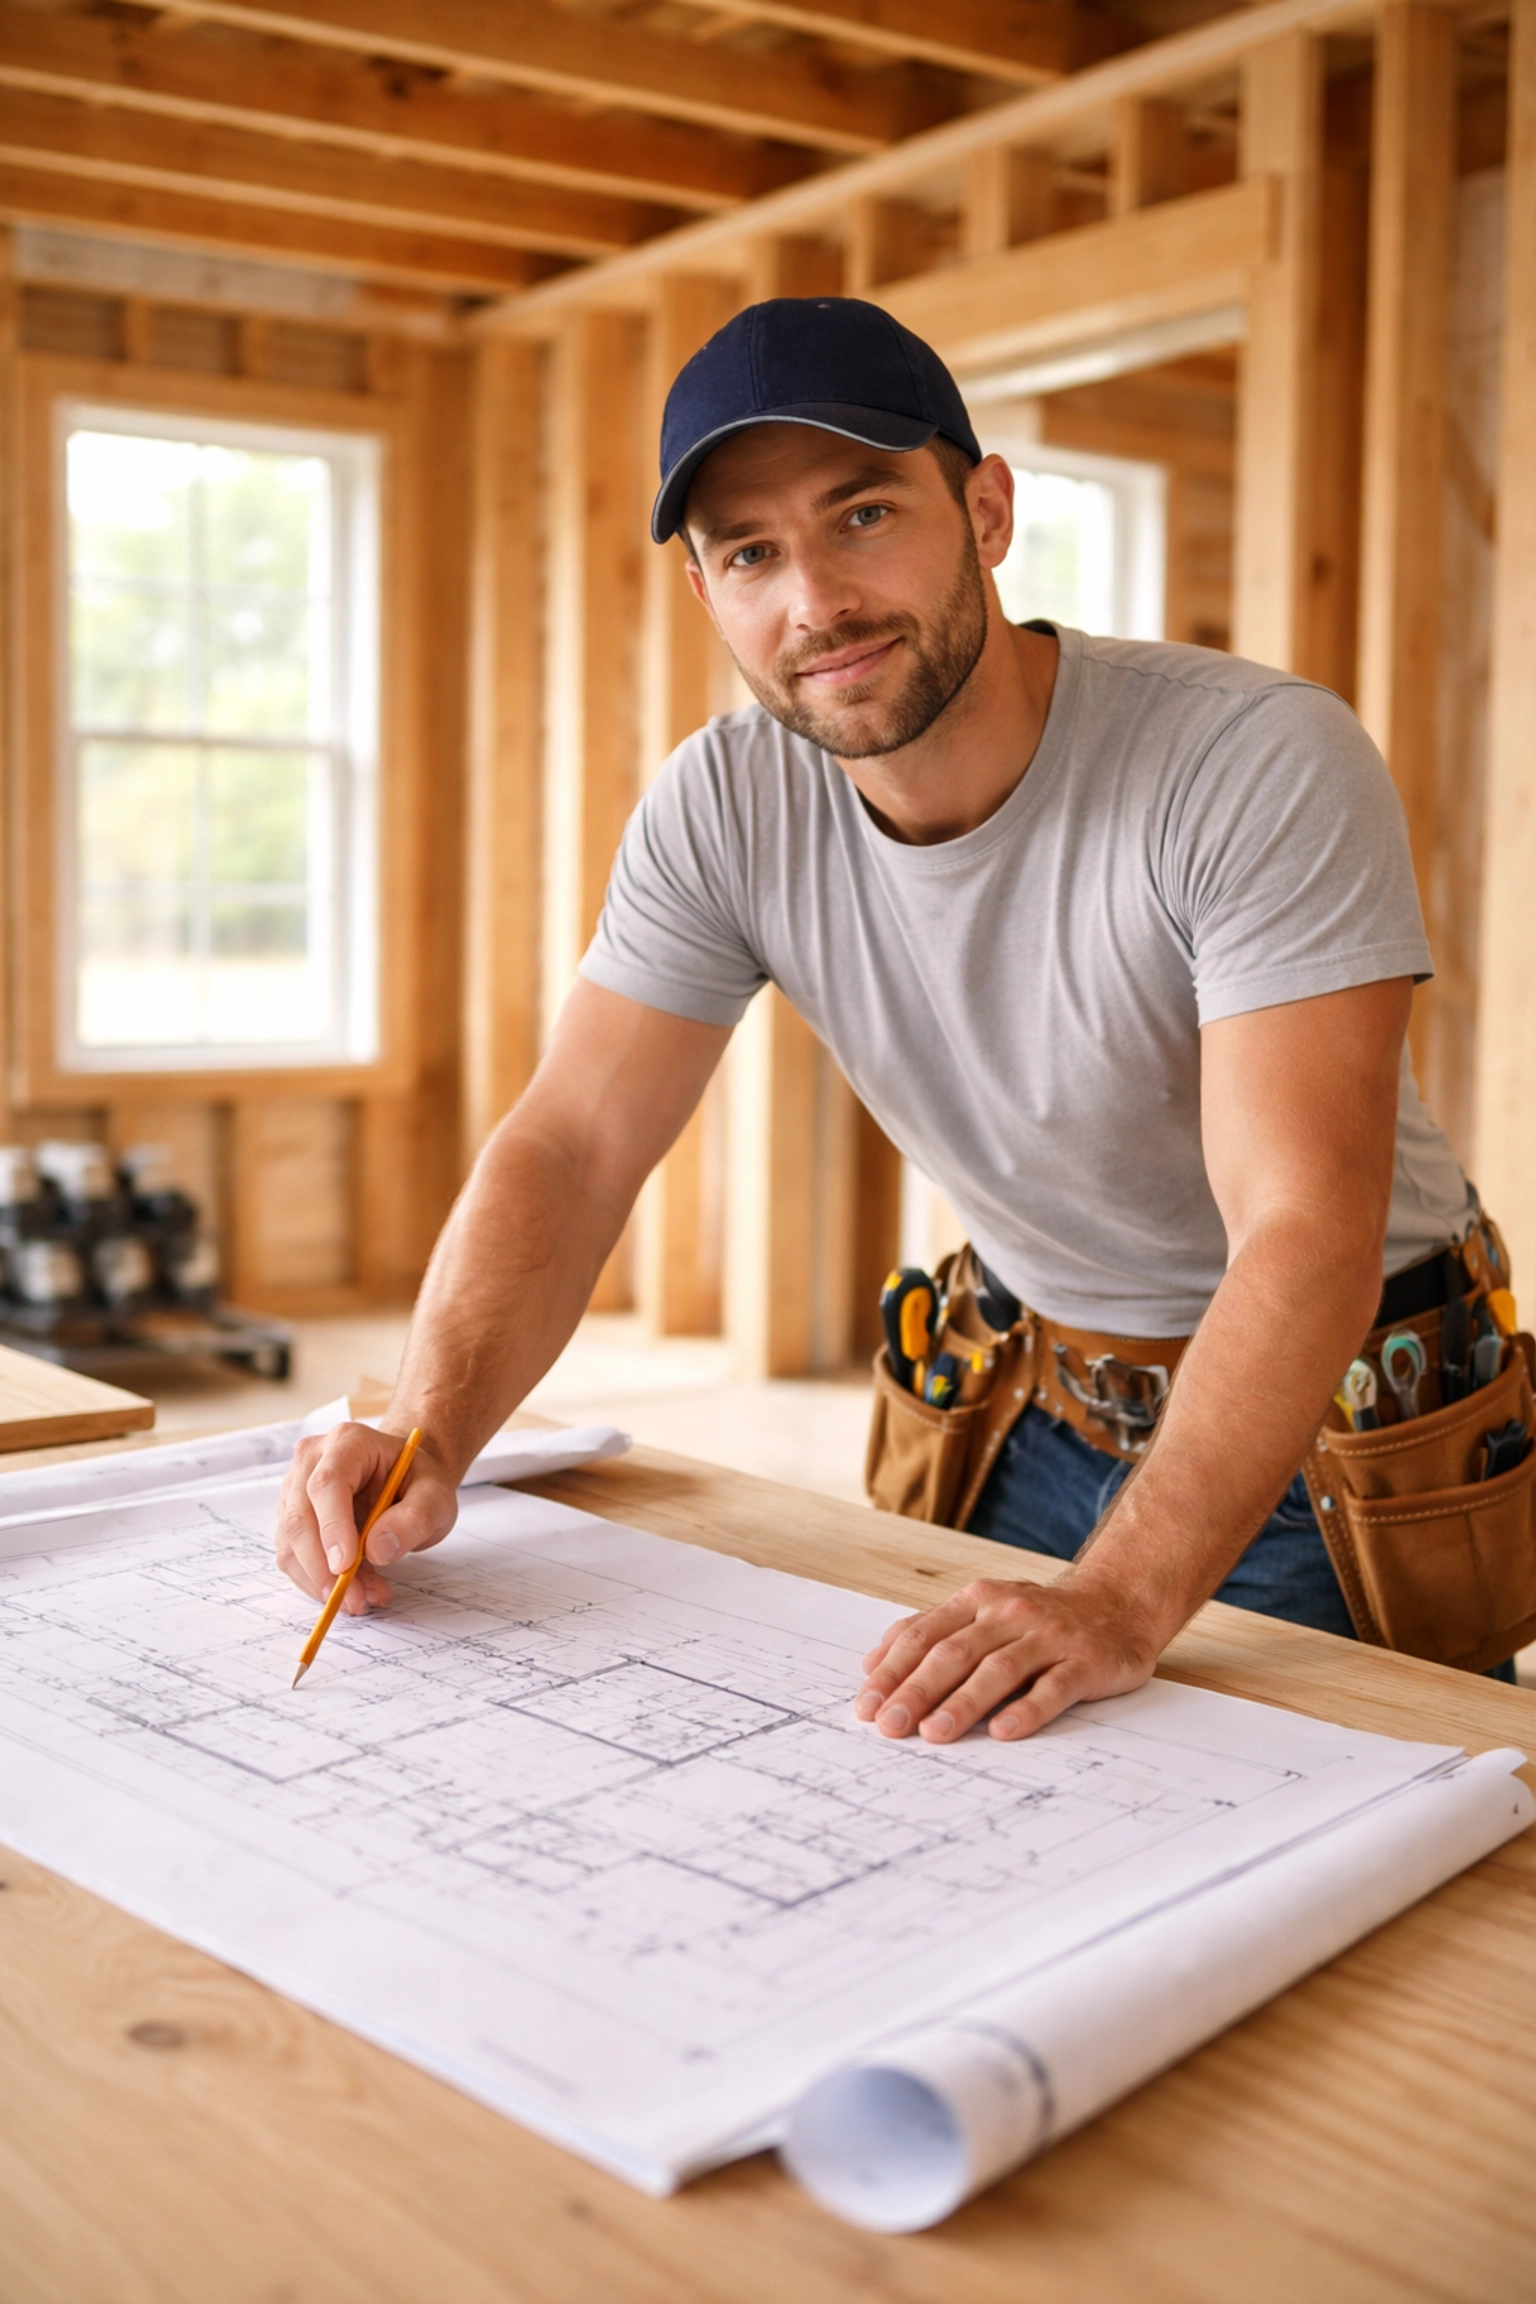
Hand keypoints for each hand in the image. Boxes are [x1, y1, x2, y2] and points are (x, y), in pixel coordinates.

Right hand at [274, 1423, 458, 1613]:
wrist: (404, 1479)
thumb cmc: (417, 1482)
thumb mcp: (435, 1497)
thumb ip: (414, 1518)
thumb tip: (377, 1550)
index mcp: (348, 1442)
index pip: (327, 1485)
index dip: (331, 1528)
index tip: (345, 1568)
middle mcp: (311, 1460)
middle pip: (300, 1518)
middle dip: (323, 1568)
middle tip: (356, 1601)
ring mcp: (295, 1488)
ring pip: (291, 1544)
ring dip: (321, 1581)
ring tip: (365, 1596)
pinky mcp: (290, 1516)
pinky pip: (293, 1557)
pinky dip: (319, 1581)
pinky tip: (354, 1588)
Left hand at [853, 1574, 1161, 1743]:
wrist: (1118, 1604)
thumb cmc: (1039, 1618)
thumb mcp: (982, 1610)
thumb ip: (931, 1631)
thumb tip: (872, 1664)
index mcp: (978, 1600)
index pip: (924, 1635)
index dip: (892, 1670)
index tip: (866, 1706)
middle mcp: (1010, 1613)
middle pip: (955, 1653)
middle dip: (917, 1691)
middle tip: (890, 1725)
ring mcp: (1050, 1637)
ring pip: (999, 1670)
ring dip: (963, 1704)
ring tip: (934, 1734)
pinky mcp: (1086, 1662)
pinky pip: (1053, 1688)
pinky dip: (1027, 1710)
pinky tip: (1003, 1732)